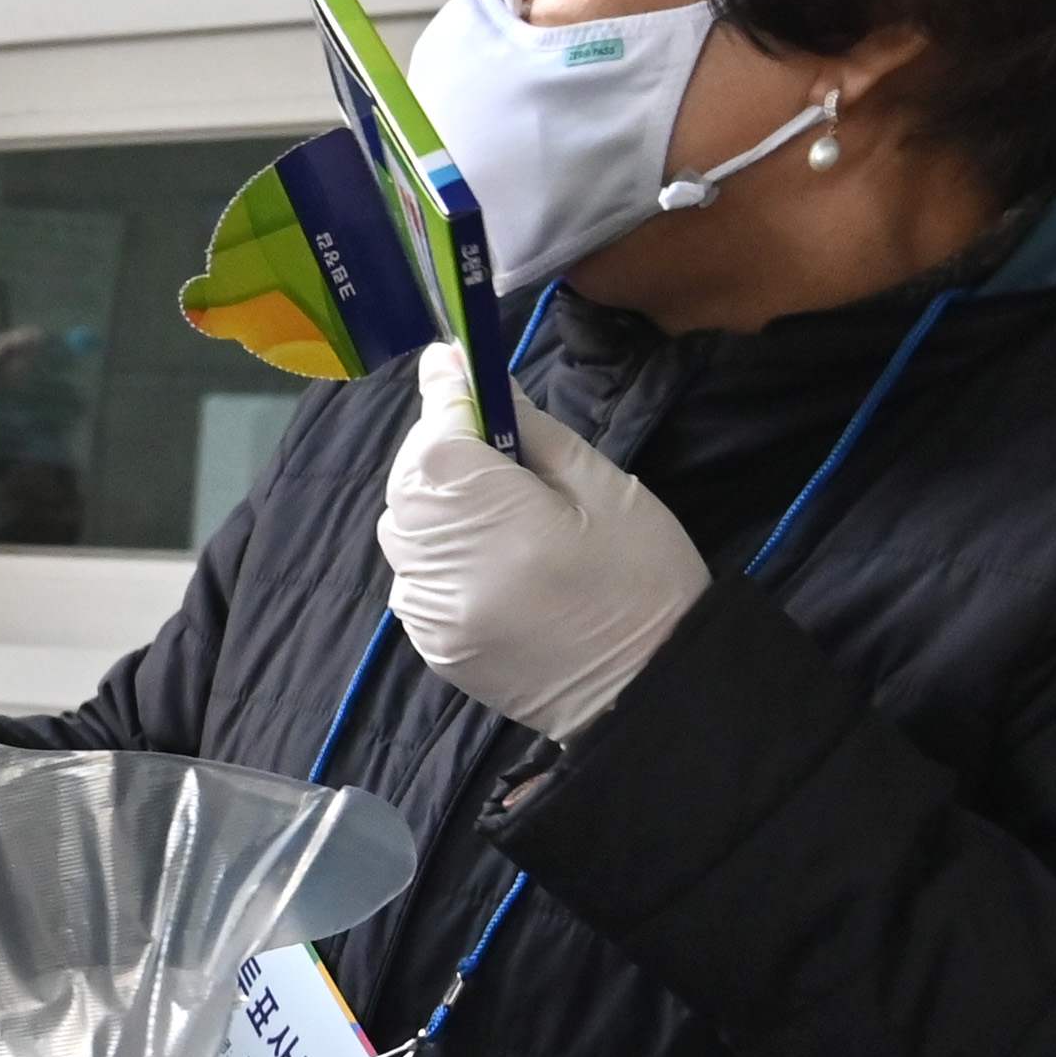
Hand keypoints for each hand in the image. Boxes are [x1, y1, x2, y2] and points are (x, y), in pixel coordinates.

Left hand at [373, 344, 707, 736]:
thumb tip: (481, 383)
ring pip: (404, 527)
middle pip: (410, 480)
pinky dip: (438, 548)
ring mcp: (429, 614)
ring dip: (435, 499)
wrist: (650, 695)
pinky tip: (489, 553)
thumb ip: (532, 433)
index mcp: (490, 521)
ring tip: (494, 500)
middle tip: (489, 438)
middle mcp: (442, 569)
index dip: (444, 396)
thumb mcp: (603, 489)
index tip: (450, 360)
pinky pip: (415, 573)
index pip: (436, 438)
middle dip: (438, 448)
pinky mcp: (432, 646)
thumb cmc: (642, 581)